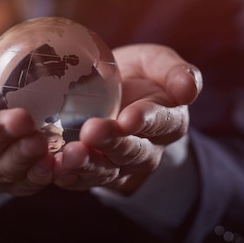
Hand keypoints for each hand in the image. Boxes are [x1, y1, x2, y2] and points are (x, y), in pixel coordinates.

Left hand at [53, 44, 202, 194]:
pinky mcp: (94, 174)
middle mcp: (147, 149)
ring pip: (106, 170)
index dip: (146, 120)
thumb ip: (175, 71)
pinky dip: (67, 176)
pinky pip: (82, 179)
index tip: (129, 117)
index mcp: (169, 120)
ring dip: (87, 164)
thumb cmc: (137, 74)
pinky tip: (53, 169)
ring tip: (69, 155)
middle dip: (112, 142)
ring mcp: (120, 166)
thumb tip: (189, 89)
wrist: (109, 95)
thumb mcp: (156, 63)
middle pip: (132, 150)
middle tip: (92, 131)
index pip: (161, 122)